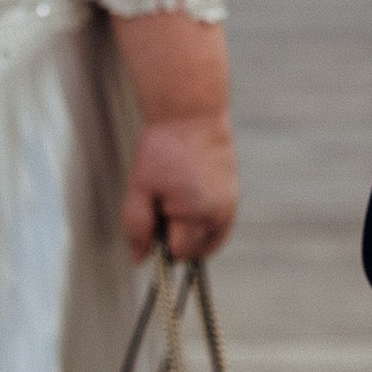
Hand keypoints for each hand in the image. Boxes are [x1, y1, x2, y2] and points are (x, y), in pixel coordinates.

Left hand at [122, 110, 239, 262]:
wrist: (191, 111)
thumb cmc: (163, 147)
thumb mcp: (140, 187)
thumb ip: (137, 227)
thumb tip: (139, 260)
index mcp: (199, 212)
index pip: (179, 253)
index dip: (162, 241)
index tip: (154, 216)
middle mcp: (222, 211)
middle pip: (198, 250)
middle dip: (179, 239)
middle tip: (165, 207)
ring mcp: (232, 202)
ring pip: (211, 240)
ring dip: (194, 233)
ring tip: (176, 202)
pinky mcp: (235, 192)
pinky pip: (220, 224)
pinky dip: (205, 222)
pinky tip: (189, 198)